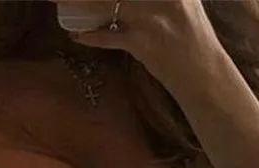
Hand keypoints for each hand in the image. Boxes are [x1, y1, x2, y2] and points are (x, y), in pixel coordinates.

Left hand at [52, 0, 222, 87]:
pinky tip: (76, 33)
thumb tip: (116, 0)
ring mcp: (152, 17)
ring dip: (76, 2)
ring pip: (105, 4)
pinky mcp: (142, 42)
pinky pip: (107, 37)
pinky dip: (89, 36)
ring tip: (58, 0)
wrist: (201, 69)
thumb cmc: (188, 33)